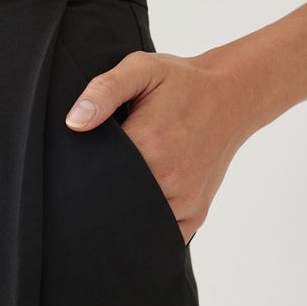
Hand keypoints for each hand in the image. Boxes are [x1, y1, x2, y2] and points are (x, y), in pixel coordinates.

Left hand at [64, 47, 256, 244]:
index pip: (96, 174)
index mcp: (148, 144)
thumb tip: (74, 122)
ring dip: (124, 213)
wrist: (231, 96)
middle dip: (102, 193)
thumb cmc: (183, 83)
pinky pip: (163, 236)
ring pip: (138, 224)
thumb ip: (104, 91)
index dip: (82, 170)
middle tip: (103, 173)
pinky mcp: (196, 213)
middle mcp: (169, 179)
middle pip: (115, 202)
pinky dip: (148, 228)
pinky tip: (140, 206)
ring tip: (122, 187)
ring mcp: (184, 200)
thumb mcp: (141, 68)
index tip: (81, 161)